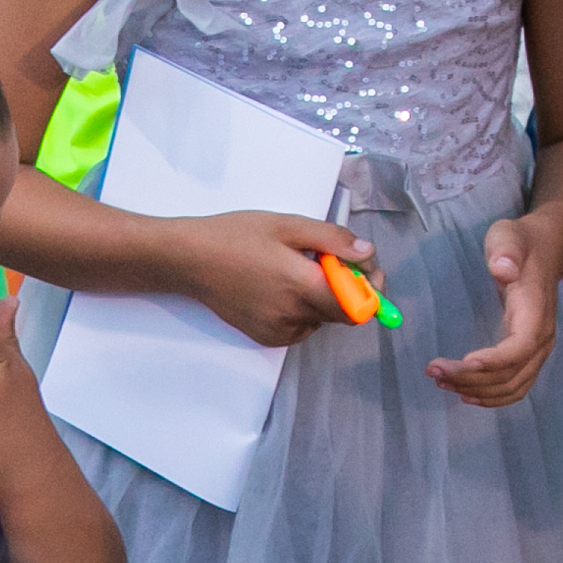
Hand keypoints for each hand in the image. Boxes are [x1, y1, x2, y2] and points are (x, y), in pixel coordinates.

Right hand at [185, 210, 372, 347]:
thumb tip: (366, 252)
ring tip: (295, 270)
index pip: (358, 306)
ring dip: (323, 298)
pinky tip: (280, 287)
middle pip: (343, 313)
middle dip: (347, 289)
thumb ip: (332, 240)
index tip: (367, 271)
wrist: (191, 260)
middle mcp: (293, 316)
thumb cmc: (235, 237)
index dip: (371, 290)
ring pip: (322, 320)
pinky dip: (303, 310)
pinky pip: (301, 327)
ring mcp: (279, 331)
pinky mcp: (267, 337)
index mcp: (301, 286)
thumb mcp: (288, 225)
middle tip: (328, 261)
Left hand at [427, 217, 561, 407]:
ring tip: (441, 381)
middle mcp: (542, 338)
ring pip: (513, 386)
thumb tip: (503, 270)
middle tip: (433, 370)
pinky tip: (465, 393)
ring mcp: (538, 350)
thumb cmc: (521, 244)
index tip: (462, 362)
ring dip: (477, 390)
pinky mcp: (530, 355)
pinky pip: (516, 386)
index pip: (519, 348)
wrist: (545, 251)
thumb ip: (506, 251)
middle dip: (471, 378)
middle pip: (511, 374)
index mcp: (536, 312)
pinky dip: (492, 396)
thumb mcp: (509, 237)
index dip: (493, 362)